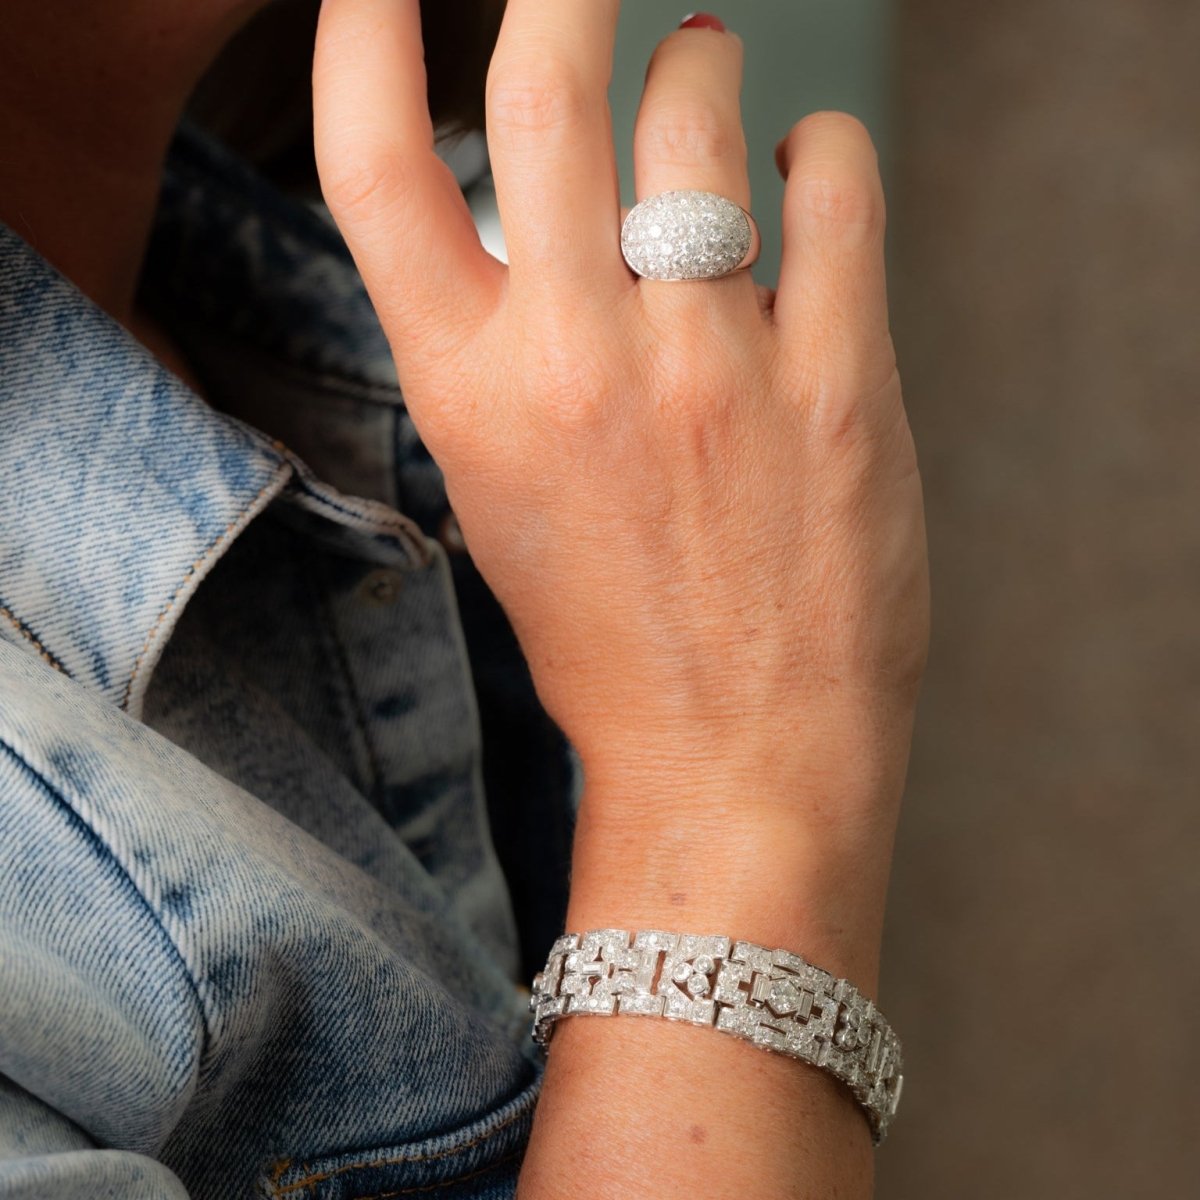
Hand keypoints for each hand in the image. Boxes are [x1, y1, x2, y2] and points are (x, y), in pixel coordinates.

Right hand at [312, 0, 926, 864]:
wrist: (734, 764)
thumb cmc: (611, 639)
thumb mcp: (503, 499)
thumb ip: (504, 355)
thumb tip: (548, 216)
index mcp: (469, 396)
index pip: (373, 166)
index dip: (357, 39)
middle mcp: (579, 363)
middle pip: (548, 90)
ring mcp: (714, 369)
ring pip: (699, 116)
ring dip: (698, 65)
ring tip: (704, 72)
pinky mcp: (839, 387)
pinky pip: (834, 186)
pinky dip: (819, 146)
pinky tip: (806, 164)